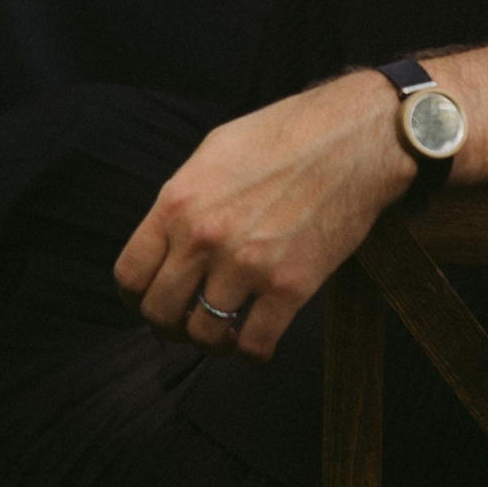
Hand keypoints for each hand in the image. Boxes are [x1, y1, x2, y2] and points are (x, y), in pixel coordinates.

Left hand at [113, 71, 415, 359]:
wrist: (358, 137)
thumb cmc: (291, 134)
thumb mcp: (217, 150)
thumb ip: (185, 199)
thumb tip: (168, 238)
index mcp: (180, 202)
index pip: (129, 274)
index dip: (135, 297)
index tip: (151, 300)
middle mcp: (205, 238)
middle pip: (159, 312)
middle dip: (169, 324)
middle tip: (187, 320)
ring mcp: (247, 265)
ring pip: (204, 335)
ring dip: (212, 340)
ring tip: (226, 331)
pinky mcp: (291, 286)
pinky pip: (255, 344)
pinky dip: (252, 351)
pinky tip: (259, 338)